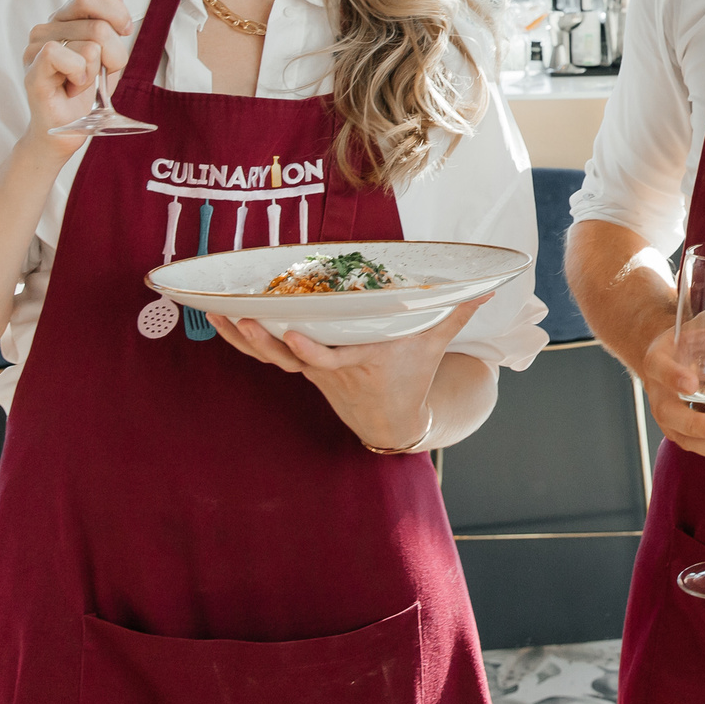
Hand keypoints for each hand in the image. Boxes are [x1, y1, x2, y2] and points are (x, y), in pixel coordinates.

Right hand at [18, 0, 136, 152]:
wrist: (66, 128)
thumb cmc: (85, 92)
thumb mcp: (108, 53)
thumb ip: (108, 22)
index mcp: (63, 19)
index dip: (116, 13)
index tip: (123, 32)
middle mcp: (46, 28)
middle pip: (99, 25)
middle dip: (113, 55)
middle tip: (98, 74)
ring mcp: (35, 48)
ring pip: (90, 44)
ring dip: (97, 71)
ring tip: (81, 82)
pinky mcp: (32, 70)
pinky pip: (64, 56)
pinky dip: (80, 76)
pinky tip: (72, 87)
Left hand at [208, 293, 490, 449]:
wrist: (389, 418)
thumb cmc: (411, 374)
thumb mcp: (434, 343)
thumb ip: (456, 311)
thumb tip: (490, 285)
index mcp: (359, 362)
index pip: (330, 359)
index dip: (310, 350)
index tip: (292, 332)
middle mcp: (328, 367)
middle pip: (288, 357)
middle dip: (262, 340)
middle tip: (240, 317)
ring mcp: (309, 368)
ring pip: (268, 356)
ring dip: (240, 337)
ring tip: (214, 312)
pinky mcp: (299, 364)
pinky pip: (263, 353)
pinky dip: (240, 338)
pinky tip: (218, 318)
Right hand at [639, 318, 704, 461]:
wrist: (675, 357)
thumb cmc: (696, 336)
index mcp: (660, 360)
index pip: (660, 368)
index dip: (673, 376)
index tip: (691, 384)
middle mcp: (661, 393)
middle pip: (672, 415)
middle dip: (697, 425)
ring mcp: (671, 417)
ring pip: (688, 439)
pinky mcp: (686, 433)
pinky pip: (704, 445)